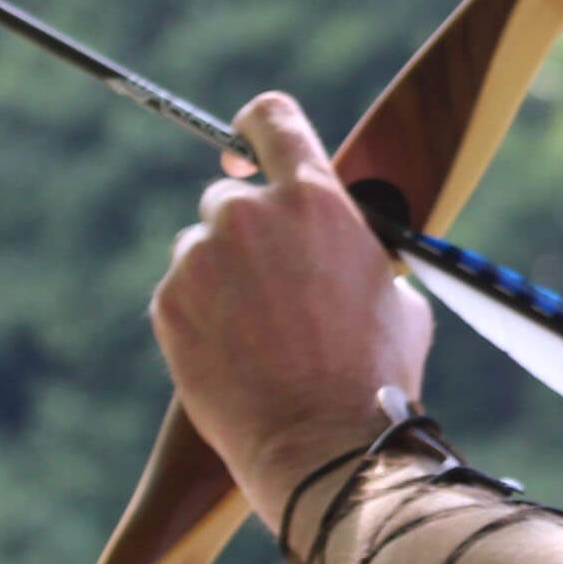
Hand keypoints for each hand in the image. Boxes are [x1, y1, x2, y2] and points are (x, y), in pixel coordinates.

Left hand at [150, 92, 432, 520]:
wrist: (324, 443)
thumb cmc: (376, 371)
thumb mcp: (395, 292)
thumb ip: (356, 249)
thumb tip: (341, 248)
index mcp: (315, 199)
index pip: (272, 120)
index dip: (259, 128)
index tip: (248, 147)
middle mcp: (249, 215)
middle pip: (232, 197)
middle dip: (250, 233)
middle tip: (277, 285)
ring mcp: (201, 258)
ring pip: (202, 249)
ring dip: (224, 276)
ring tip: (262, 334)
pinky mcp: (167, 303)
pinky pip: (181, 292)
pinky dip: (201, 315)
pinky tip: (237, 354)